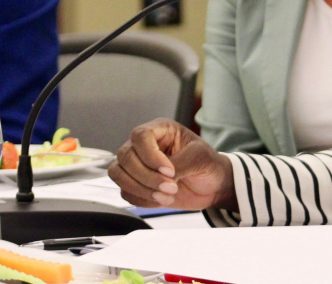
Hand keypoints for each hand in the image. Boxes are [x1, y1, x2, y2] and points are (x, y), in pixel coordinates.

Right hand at [107, 118, 236, 211]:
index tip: (170, 171)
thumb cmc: (208, 164)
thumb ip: (180, 163)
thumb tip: (162, 175)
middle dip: (147, 176)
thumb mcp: (200, 157)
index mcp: (161, 130)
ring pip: (119, 174)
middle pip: (126, 156)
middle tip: (172, 187)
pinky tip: (161, 200)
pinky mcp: (136, 184)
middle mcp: (145, 145)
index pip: (140, 135)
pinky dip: (142, 199)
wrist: (212, 186)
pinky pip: (125, 192)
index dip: (150, 155)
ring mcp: (138, 165)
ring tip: (167, 196)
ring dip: (140, 189)